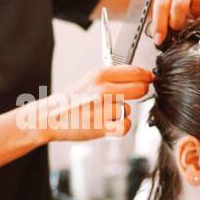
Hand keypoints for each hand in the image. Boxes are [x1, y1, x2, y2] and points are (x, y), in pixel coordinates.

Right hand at [29, 65, 152, 142]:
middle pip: (139, 88)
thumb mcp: (88, 80)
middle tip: (136, 94)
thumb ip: (111, 78)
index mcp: (99, 75)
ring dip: (123, 113)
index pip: (134, 71)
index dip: (146, 76)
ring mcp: (102, 109)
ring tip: (108, 113)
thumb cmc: (70, 100)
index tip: (149, 78)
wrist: (50, 117)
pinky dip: (121, 127)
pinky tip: (111, 124)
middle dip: (141, 91)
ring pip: (129, 109)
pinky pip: (125, 126)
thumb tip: (137, 76)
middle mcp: (102, 90)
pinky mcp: (102, 126)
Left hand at [152, 0, 199, 45]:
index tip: (159, 40)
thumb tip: (161, 39)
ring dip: (194, 19)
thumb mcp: (168, 9)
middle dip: (177, 23)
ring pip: (197, 2)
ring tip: (192, 24)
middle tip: (178, 30)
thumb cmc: (180, 4)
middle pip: (179, 5)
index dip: (160, 25)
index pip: (161, 4)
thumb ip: (164, 21)